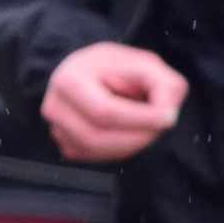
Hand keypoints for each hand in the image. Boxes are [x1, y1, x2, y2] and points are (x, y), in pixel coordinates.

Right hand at [41, 41, 186, 162]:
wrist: (90, 74)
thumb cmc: (118, 68)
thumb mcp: (146, 64)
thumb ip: (165, 84)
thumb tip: (167, 114)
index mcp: (69, 80)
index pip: (105, 112)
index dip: (140, 119)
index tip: (169, 117)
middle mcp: (54, 107)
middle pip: (100, 137)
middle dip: (137, 135)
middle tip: (159, 123)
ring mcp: (56, 129)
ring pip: (99, 152)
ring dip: (130, 144)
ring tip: (142, 124)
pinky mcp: (65, 146)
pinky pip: (96, 159)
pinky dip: (118, 150)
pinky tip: (125, 132)